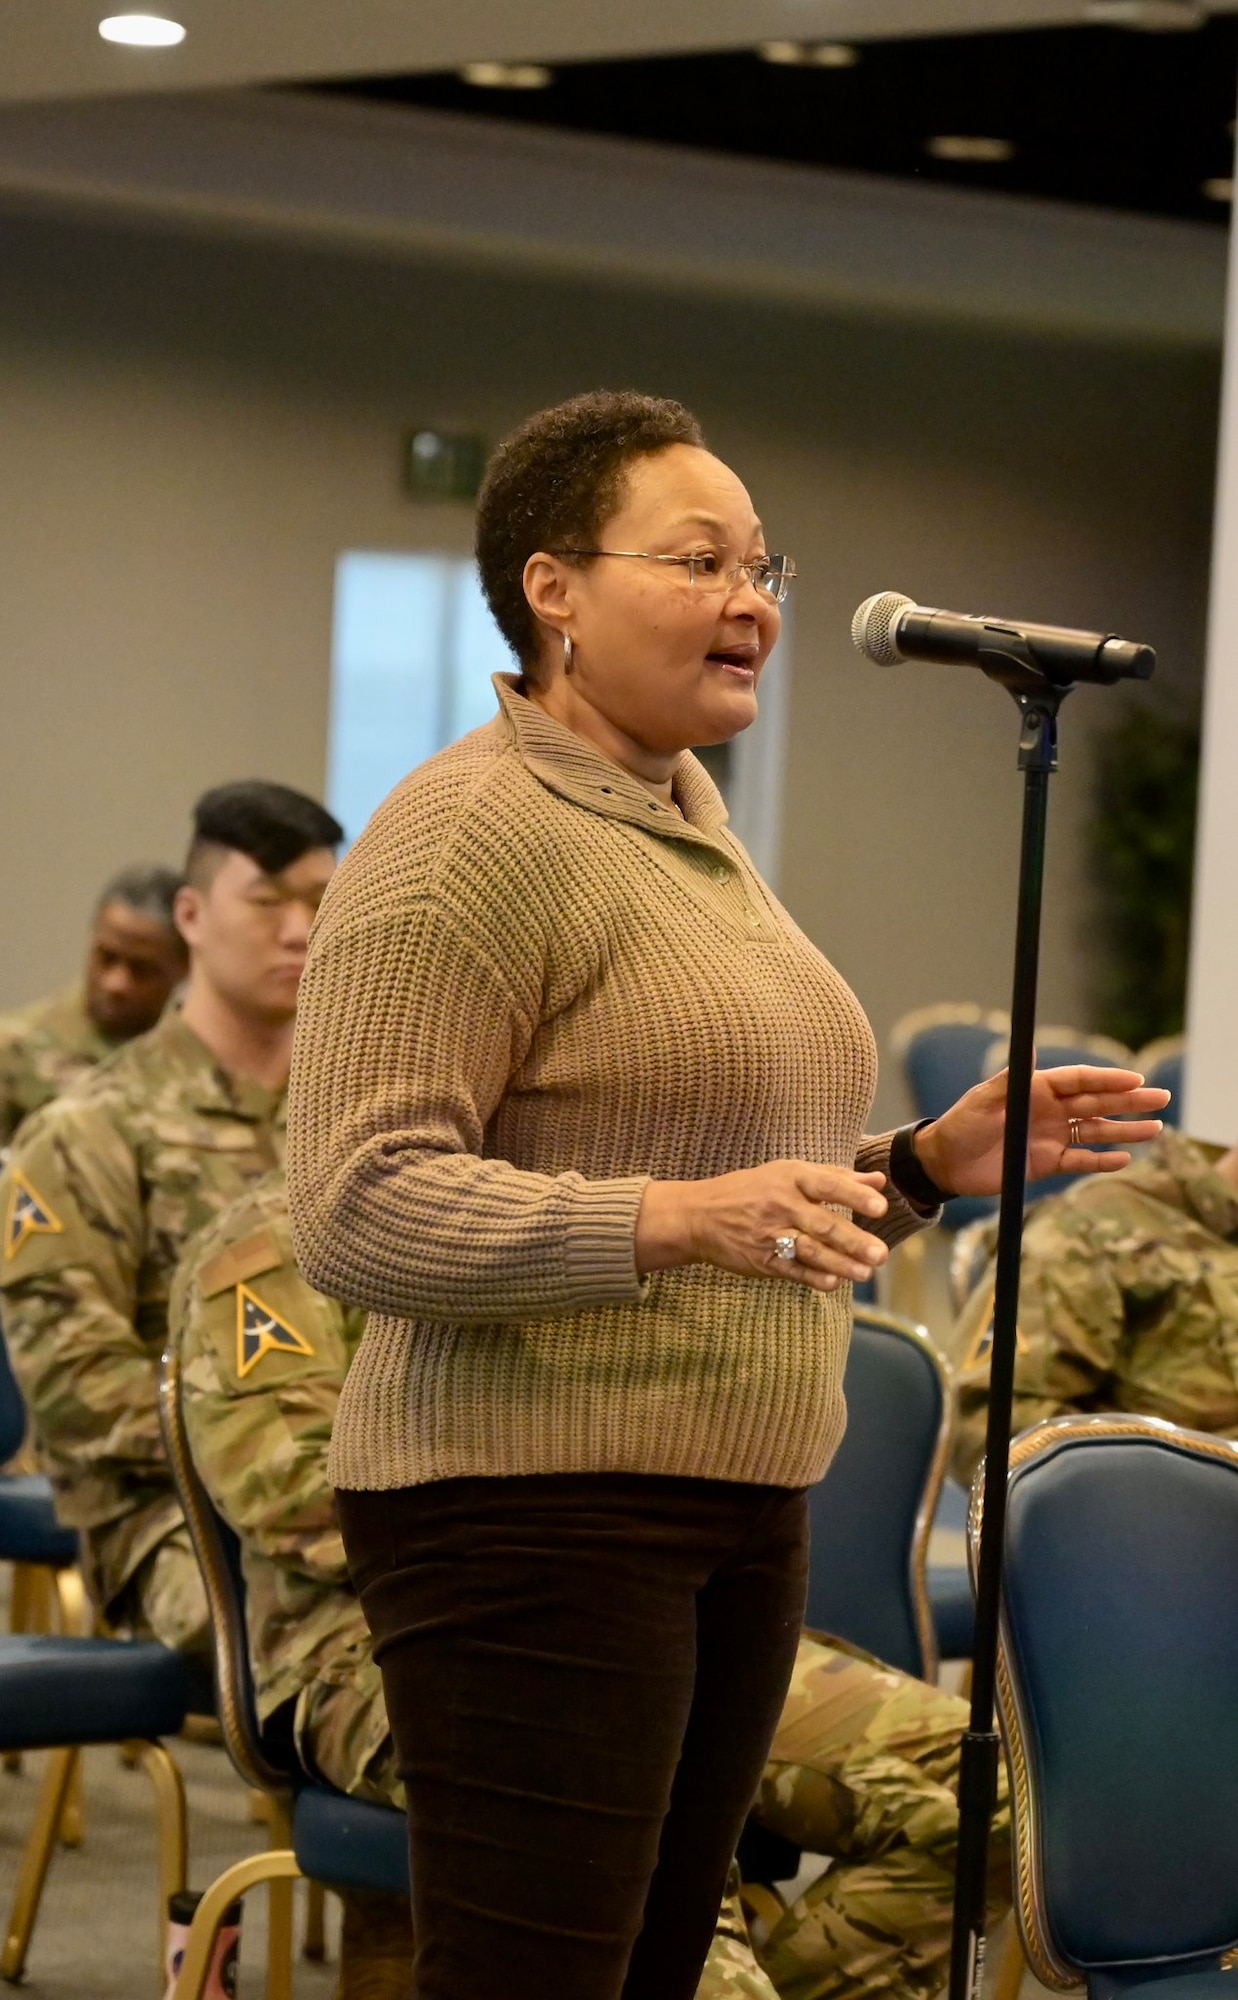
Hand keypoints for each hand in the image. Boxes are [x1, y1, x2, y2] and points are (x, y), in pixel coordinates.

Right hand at [635, 1160, 889, 1294]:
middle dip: (852, 1240)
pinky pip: (791, 1270)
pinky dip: (813, 1277)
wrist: (700, 1215)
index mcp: (790, 1177)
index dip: (854, 1196)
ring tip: (866, 1272)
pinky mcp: (761, 1260)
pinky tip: (834, 1282)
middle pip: (821, 1223)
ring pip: (809, 1250)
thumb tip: (879, 1181)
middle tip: (880, 1253)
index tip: (880, 1207)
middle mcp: (780, 1204)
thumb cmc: (753, 1190)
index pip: (827, 1184)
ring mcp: (769, 1233)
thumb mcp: (789, 1173)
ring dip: (839, 1263)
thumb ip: (837, 1177)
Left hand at [915, 1064, 1169, 1197]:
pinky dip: (1102, 1161)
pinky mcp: (1047, 1163)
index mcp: (1037, 1089)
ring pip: (1096, 1131)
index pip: (1081, 1080)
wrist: (945, 1164)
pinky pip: (1081, 1160)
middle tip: (1161, 1099)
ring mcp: (1051, 1136)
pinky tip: (1125, 1158)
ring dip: (1125, 1130)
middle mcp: (1050, 1110)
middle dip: (1129, 1101)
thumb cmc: (960, 1125)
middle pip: (1097, 1103)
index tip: (1135, 1079)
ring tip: (1156, 1129)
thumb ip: (1010, 1081)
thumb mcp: (983, 1101)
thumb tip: (1034, 1052)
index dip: (1108, 1079)